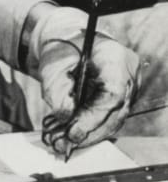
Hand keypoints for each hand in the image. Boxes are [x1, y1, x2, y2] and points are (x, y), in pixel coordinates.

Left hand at [24, 5, 139, 156]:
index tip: (73, 131)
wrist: (71, 39)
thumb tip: (64, 118)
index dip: (93, 117)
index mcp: (115, 57)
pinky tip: (74, 134)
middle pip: (116, 112)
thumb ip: (57, 90)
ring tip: (65, 141)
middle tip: (65, 142)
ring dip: (90, 134)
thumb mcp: (52, 64)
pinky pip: (111, 118)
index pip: (112, 94)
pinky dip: (93, 128)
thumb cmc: (61, 47)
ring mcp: (129, 87)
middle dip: (89, 131)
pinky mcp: (124, 97)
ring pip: (115, 119)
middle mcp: (128, 74)